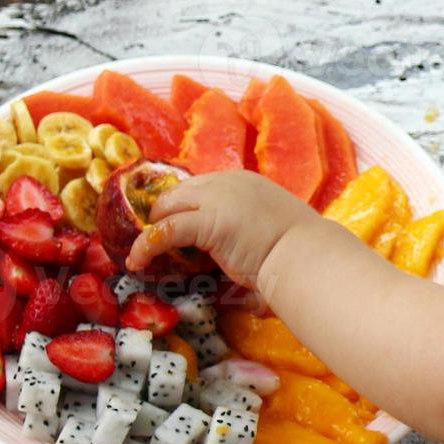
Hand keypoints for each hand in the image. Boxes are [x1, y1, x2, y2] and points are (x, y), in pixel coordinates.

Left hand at [124, 170, 323, 288]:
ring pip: (167, 207)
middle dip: (162, 213)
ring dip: (150, 229)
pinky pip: (164, 231)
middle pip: (178, 191)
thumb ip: (250, 227)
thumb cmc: (297, 249)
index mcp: (244, 181)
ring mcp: (216, 199)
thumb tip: (240, 248)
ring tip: (140, 253)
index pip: (200, 186)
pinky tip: (138, 262)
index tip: (174, 224)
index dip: (183, 205)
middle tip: (153, 237)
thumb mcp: (270, 226)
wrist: (305, 255)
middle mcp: (227, 182)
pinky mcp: (206, 222)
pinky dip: (146, 246)